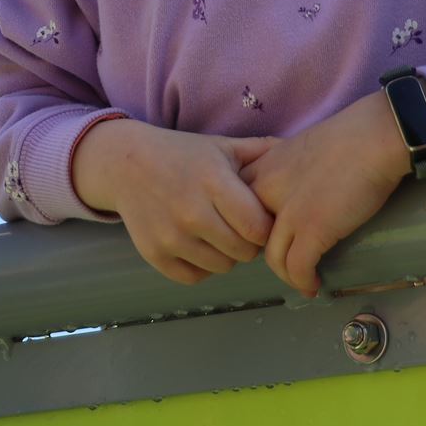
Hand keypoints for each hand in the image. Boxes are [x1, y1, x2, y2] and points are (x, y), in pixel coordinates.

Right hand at [70, 118, 272, 285]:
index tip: (258, 218)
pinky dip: (201, 267)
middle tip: (238, 227)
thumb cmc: (182, 155)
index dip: (265, 227)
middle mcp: (190, 212)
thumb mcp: (221, 147)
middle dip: (248, 243)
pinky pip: (195, 277)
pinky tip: (198, 245)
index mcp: (212, 182)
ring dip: (226, 255)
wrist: (125, 164)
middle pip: (244, 252)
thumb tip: (301, 153)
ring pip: (222, 267)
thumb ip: (262, 152)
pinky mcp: (153, 254)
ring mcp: (170, 236)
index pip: (258, 228)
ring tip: (218, 234)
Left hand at [241, 92, 412, 296]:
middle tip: (284, 260)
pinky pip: (297, 267)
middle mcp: (265, 191)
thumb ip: (285, 172)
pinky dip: (303, 281)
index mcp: (261, 168)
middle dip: (263, 253)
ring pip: (272, 258)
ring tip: (300, 279)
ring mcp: (288, 212)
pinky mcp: (313, 229)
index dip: (249, 228)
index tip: (268, 238)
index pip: (235, 207)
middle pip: (247, 235)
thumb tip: (291, 195)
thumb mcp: (299, 149)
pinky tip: (313, 284)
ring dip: (286, 274)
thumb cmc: (348, 137)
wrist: (374, 137)